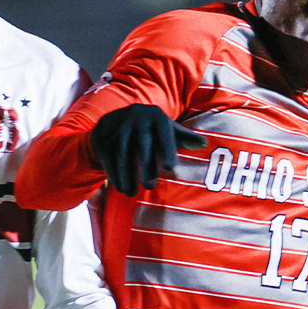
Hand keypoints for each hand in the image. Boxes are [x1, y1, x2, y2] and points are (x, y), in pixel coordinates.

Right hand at [89, 105, 206, 195]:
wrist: (114, 119)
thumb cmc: (149, 130)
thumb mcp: (167, 130)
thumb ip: (185, 137)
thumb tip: (204, 143)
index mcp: (156, 116)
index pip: (163, 133)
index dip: (167, 149)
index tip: (169, 167)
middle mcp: (136, 117)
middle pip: (142, 144)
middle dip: (146, 166)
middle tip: (150, 186)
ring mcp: (118, 125)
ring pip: (121, 153)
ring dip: (126, 175)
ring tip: (131, 193)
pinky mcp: (102, 135)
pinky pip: (108, 156)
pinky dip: (114, 174)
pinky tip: (121, 187)